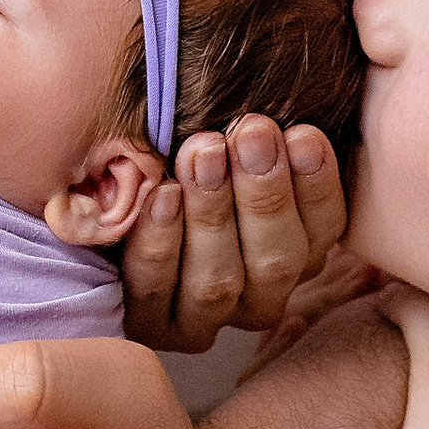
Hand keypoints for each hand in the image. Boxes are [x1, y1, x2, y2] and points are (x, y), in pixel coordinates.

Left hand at [121, 117, 350, 351]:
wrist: (105, 200)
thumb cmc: (183, 154)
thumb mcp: (232, 141)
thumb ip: (267, 133)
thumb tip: (302, 103)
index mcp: (296, 251)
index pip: (323, 229)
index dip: (317, 186)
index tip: (303, 133)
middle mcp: (258, 295)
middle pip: (277, 260)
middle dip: (266, 194)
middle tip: (252, 132)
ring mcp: (203, 318)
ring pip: (219, 279)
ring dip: (213, 213)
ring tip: (202, 152)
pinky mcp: (149, 325)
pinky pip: (156, 289)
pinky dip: (160, 242)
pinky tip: (160, 194)